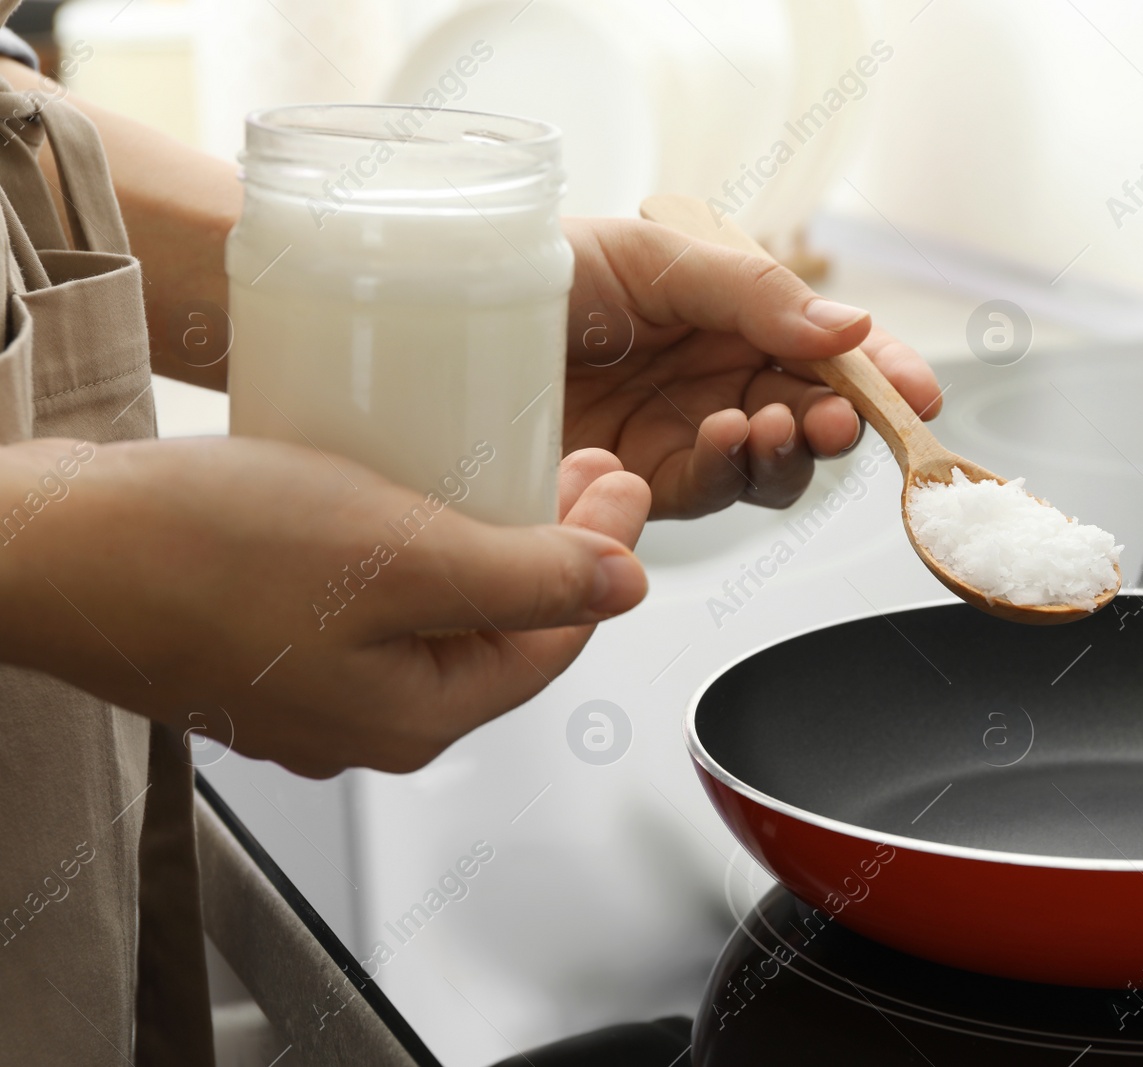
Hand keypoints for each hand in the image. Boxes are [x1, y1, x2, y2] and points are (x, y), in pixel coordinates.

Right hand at [0, 436, 648, 775]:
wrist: (50, 547)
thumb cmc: (200, 554)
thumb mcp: (398, 557)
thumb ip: (523, 579)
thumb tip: (624, 587)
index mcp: (417, 715)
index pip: (554, 640)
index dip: (602, 558)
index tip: (622, 483)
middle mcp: (371, 718)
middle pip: (501, 629)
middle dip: (553, 545)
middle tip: (582, 466)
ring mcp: (317, 686)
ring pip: (439, 611)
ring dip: (487, 538)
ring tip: (514, 466)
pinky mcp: (272, 642)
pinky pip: (377, 598)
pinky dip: (416, 545)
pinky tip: (416, 490)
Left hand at [563, 217, 942, 518]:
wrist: (444, 328)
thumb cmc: (543, 266)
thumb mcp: (655, 257)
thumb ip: (753, 294)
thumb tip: (848, 325)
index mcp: (733, 310)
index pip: (826, 345)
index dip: (879, 370)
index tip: (918, 392)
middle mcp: (718, 374)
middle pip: (812, 413)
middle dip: (839, 420)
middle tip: (839, 418)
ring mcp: (684, 432)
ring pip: (772, 465)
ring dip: (788, 453)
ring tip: (776, 427)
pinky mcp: (643, 485)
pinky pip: (710, 493)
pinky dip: (730, 474)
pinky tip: (723, 443)